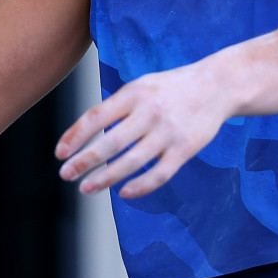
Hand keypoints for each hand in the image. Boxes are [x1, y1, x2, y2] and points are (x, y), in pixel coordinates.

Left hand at [55, 60, 237, 198]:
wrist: (218, 85)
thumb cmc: (171, 88)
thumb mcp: (141, 86)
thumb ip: (117, 107)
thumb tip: (85, 135)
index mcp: (134, 93)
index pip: (96, 117)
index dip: (75, 136)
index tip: (59, 153)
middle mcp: (150, 112)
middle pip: (110, 143)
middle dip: (84, 161)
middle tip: (66, 175)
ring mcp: (169, 132)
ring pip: (132, 162)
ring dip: (106, 178)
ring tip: (86, 188)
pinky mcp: (186, 149)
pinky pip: (159, 173)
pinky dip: (141, 186)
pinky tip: (124, 192)